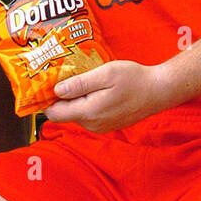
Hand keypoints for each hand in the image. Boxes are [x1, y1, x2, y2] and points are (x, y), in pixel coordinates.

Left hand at [44, 60, 168, 132]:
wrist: (158, 91)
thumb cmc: (134, 79)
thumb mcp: (106, 74)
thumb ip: (80, 83)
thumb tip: (56, 91)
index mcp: (88, 112)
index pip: (54, 113)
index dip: (45, 99)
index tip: (43, 83)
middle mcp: (91, 124)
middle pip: (64, 112)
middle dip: (60, 96)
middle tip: (62, 74)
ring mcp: (99, 126)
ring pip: (75, 113)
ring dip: (74, 98)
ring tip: (80, 78)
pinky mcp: (106, 125)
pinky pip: (87, 114)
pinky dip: (85, 102)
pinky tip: (94, 88)